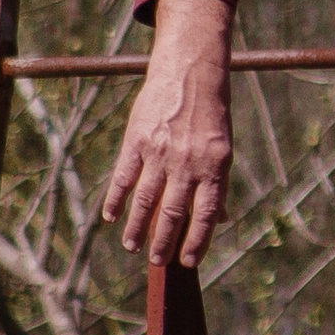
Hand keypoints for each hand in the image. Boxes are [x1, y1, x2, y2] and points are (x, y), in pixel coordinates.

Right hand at [101, 0, 235, 266]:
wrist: (190, 71)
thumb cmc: (210, 114)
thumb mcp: (223, 147)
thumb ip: (219, 184)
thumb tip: (221, 220)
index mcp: (214, 166)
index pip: (206, 215)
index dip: (197, 241)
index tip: (188, 263)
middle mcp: (188, 162)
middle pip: (173, 213)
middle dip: (164, 242)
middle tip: (156, 261)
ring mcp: (160, 152)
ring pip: (145, 200)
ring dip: (137, 228)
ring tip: (132, 247)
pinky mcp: (137, 140)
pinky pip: (124, 177)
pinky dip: (116, 200)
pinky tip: (111, 217)